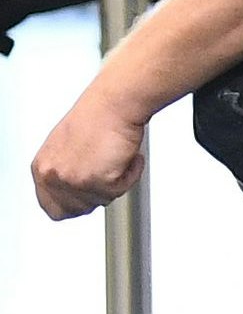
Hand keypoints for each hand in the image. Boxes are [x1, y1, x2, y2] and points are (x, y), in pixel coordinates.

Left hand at [30, 90, 145, 219]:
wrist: (114, 105)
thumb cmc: (96, 118)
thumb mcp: (66, 149)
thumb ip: (63, 172)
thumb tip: (74, 191)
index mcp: (42, 168)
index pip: (51, 207)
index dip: (73, 204)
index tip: (86, 197)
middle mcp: (53, 176)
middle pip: (77, 209)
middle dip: (96, 193)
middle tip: (105, 172)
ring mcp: (73, 180)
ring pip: (102, 200)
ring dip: (115, 181)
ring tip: (114, 157)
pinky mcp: (98, 181)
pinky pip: (122, 190)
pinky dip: (130, 174)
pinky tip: (125, 156)